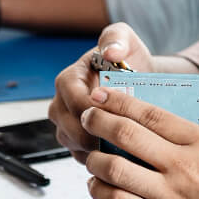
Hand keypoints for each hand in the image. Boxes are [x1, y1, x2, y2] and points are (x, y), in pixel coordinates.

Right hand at [48, 23, 155, 162]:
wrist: (138, 80)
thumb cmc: (128, 59)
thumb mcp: (125, 40)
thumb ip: (116, 38)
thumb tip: (111, 51)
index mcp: (68, 80)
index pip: (73, 100)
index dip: (94, 109)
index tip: (117, 114)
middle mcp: (61, 104)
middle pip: (69, 128)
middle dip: (95, 134)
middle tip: (123, 138)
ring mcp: (65, 125)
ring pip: (74, 146)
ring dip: (97, 150)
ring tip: (123, 148)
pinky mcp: (75, 143)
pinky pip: (81, 157)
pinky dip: (99, 160)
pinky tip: (119, 156)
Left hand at [79, 86, 198, 198]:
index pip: (151, 114)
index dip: (121, 100)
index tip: (104, 94)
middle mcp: (181, 165)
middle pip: (126, 134)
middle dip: (99, 120)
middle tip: (87, 116)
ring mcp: (168, 196)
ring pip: (115, 168)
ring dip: (95, 160)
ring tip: (90, 157)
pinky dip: (101, 193)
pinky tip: (97, 190)